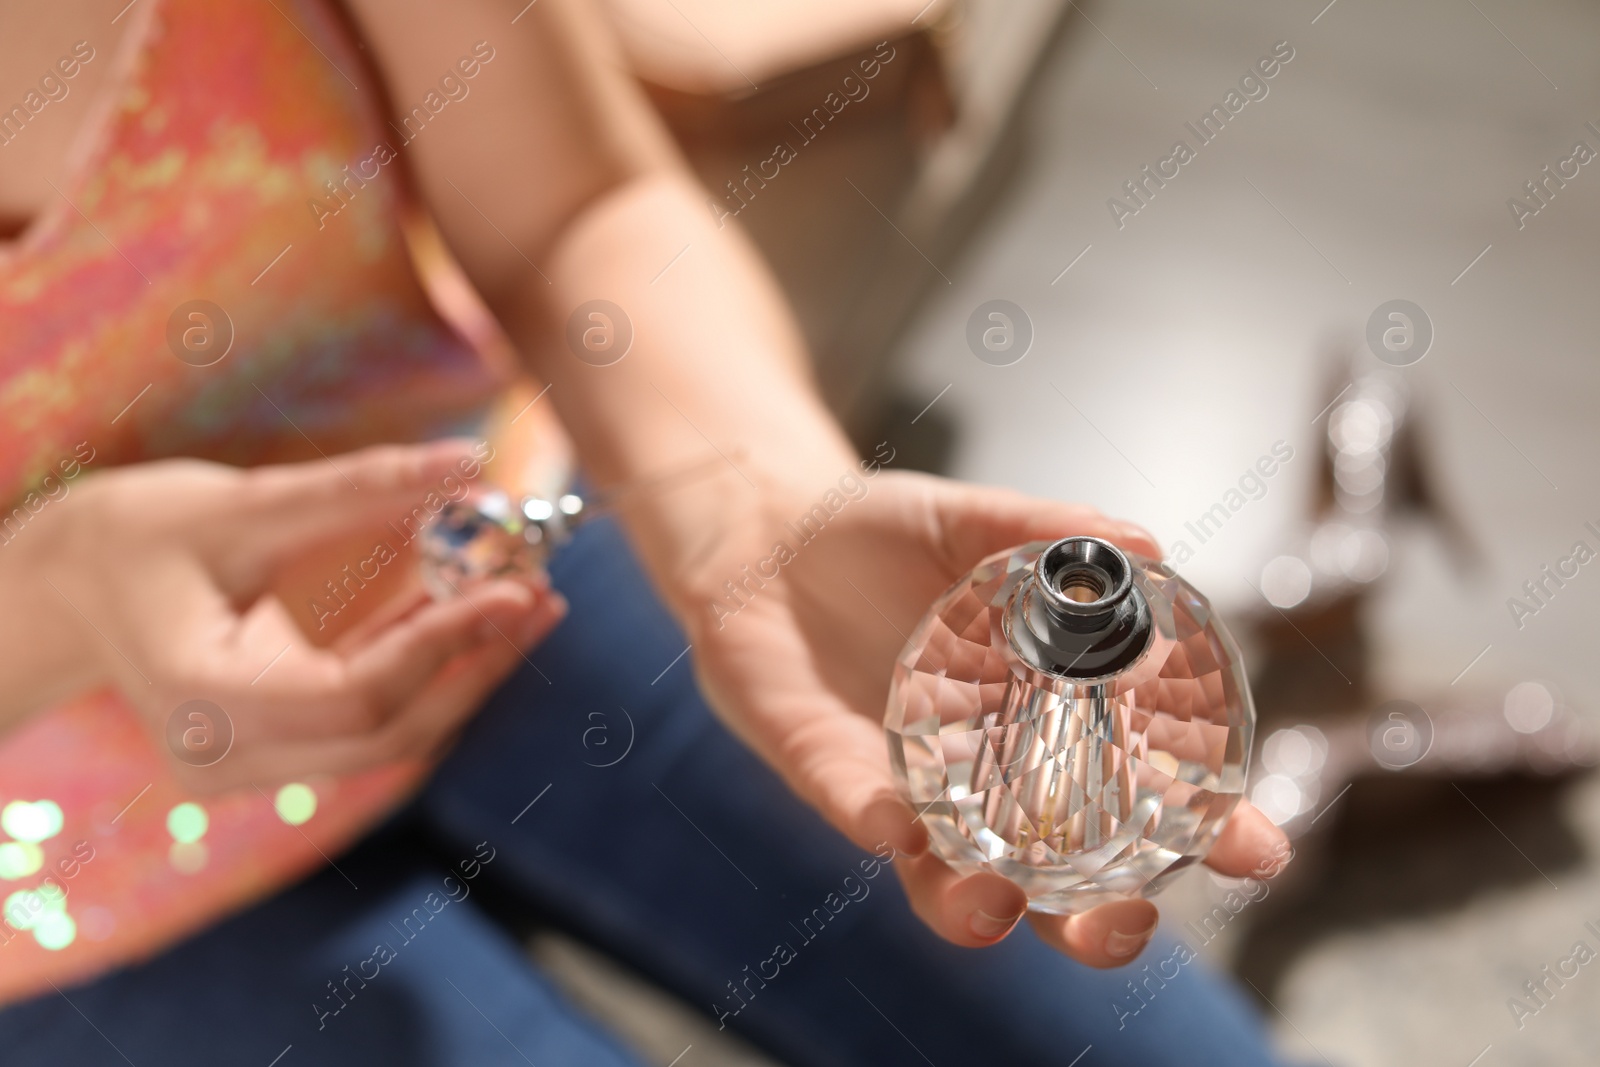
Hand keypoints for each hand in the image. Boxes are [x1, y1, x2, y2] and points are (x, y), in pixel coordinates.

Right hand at [17, 440, 564, 790]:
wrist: (65, 586)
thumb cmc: (132, 535)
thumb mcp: (240, 503)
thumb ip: (356, 490)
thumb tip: (468, 462)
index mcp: (206, 704)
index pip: (356, 699)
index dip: (444, 648)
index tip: (518, 591)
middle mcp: (230, 758)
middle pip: (387, 734)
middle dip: (474, 665)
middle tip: (543, 594)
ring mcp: (253, 765)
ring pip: (390, 735)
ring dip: (463, 670)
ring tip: (530, 598)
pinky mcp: (278, 748)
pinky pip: (372, 720)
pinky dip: (427, 668)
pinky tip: (478, 613)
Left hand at [679, 468, 1289, 967]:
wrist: (768, 534)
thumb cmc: (888, 540)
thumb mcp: (975, 523)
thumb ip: (1048, 534)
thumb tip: (1149, 544)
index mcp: (1045, 728)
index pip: (1139, 802)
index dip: (1200, 835)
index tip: (1256, 849)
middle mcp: (982, 781)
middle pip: (1053, 888)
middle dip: (1095, 923)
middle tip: (1127, 919)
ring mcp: (906, 788)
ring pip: (947, 883)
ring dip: (975, 907)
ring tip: (994, 901)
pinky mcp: (827, 772)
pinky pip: (853, 809)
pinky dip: (874, 820)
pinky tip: (893, 821)